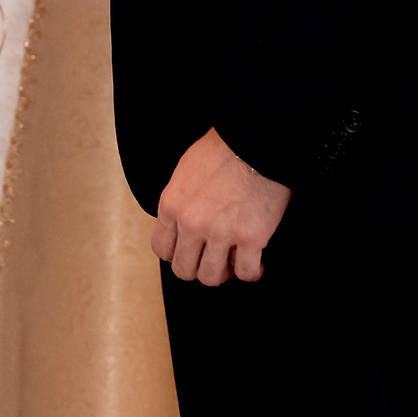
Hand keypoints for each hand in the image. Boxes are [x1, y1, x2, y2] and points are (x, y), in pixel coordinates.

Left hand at [151, 127, 291, 285]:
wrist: (254, 139)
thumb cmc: (223, 149)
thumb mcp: (185, 171)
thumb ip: (180, 202)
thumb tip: (182, 223)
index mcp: (172, 204)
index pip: (162, 249)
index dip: (176, 254)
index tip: (189, 251)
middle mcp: (192, 223)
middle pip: (184, 270)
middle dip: (198, 267)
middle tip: (212, 258)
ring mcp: (221, 233)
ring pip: (212, 277)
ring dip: (223, 272)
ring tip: (232, 259)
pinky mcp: (251, 238)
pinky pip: (246, 273)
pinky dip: (251, 272)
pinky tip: (255, 261)